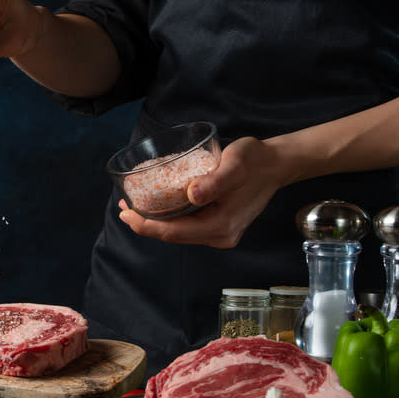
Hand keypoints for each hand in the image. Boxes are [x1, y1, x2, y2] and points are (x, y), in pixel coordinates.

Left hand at [118, 137, 283, 247]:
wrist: (275, 164)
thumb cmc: (255, 161)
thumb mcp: (235, 165)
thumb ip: (215, 181)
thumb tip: (192, 194)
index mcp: (222, 226)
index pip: (174, 232)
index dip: (146, 225)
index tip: (126, 212)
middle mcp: (220, 235)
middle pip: (173, 236)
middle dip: (145, 224)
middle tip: (123, 207)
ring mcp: (220, 233)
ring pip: (178, 232)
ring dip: (155, 221)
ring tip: (133, 205)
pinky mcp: (218, 225)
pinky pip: (187, 225)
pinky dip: (169, 217)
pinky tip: (156, 205)